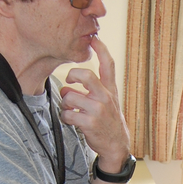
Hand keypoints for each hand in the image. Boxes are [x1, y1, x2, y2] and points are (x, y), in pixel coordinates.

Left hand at [59, 36, 130, 169]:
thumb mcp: (106, 102)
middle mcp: (105, 97)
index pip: (108, 64)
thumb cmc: (109, 121)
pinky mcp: (89, 123)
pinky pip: (68, 114)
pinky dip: (65, 117)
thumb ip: (89, 91)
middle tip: (69, 80)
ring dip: (66, 104)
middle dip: (72, 75)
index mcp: (110, 89)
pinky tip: (71, 120)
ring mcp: (98, 110)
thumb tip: (66, 86)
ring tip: (70, 109)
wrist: (116, 145)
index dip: (101, 49)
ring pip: (70, 97)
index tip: (94, 38)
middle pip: (85, 75)